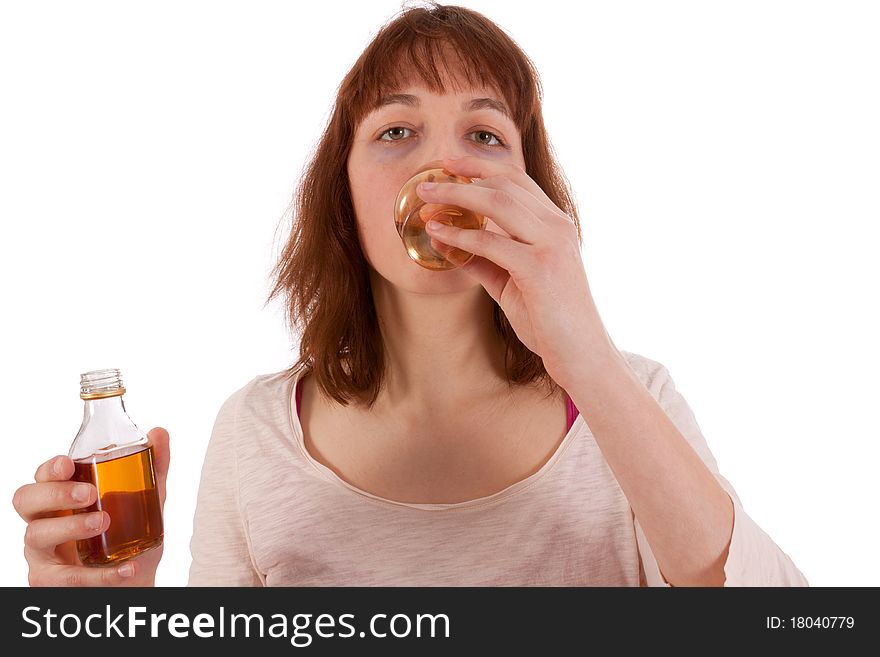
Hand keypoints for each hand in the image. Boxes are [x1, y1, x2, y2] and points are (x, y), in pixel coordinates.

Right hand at [12, 427, 170, 586]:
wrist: (136, 579)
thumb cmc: (129, 533)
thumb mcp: (146, 499)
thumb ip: (152, 467)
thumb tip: (160, 432)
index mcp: (61, 496)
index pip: (42, 476)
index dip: (49, 468)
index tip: (68, 463)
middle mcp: (44, 521)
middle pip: (26, 500)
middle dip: (55, 493)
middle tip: (89, 493)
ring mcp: (43, 553)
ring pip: (37, 535)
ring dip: (71, 527)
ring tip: (105, 522)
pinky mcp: (51, 582)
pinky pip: (67, 578)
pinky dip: (99, 575)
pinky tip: (128, 568)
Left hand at [418, 156, 617, 387]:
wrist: (581, 354)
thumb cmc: (549, 321)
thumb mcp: (511, 284)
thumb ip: (484, 261)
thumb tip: (446, 242)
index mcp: (555, 225)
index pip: (517, 180)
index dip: (480, 167)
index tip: (449, 164)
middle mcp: (557, 226)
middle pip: (504, 183)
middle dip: (461, 177)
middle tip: (426, 182)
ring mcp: (551, 244)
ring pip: (498, 202)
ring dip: (456, 196)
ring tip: (426, 200)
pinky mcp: (540, 267)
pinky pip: (492, 242)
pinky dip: (461, 234)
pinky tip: (438, 234)